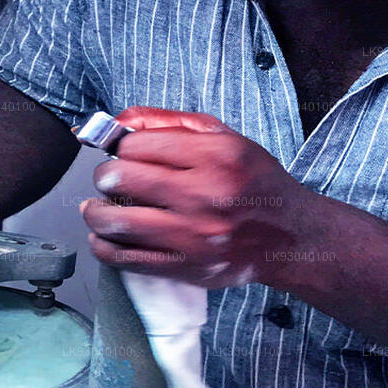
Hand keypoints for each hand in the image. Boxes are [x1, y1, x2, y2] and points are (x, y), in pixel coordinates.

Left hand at [80, 106, 311, 287]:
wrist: (289, 237)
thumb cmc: (254, 183)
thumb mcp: (224, 138)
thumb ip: (170, 122)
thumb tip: (117, 121)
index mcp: (215, 156)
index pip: (137, 144)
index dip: (122, 146)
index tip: (125, 152)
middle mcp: (204, 195)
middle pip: (121, 177)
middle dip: (107, 175)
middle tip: (111, 179)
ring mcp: (193, 235)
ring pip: (116, 220)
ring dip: (97, 211)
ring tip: (99, 207)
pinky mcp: (185, 267)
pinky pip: (125, 258)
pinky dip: (103, 245)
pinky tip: (104, 236)